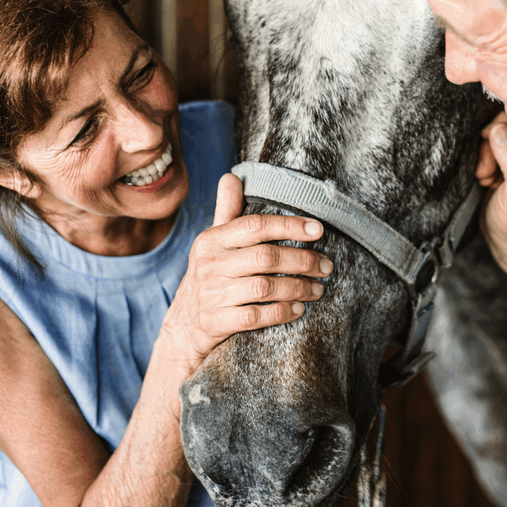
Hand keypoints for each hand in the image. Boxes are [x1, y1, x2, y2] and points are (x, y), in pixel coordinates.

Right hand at [162, 173, 329, 372]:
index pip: (256, 226)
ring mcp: (212, 295)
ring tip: (318, 289)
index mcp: (211, 240)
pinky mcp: (216, 322)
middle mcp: (210, 264)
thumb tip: (230, 177)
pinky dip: (281, 312)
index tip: (318, 230)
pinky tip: (298, 310)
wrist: (181, 328)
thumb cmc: (207, 279)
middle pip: (266, 257)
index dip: (289, 226)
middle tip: (326, 266)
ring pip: (265, 287)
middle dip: (302, 261)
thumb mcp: (211, 245)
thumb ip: (226, 212)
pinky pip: (256, 316)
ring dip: (298, 288)